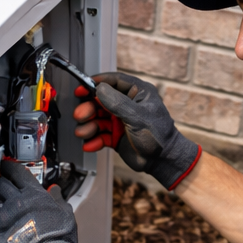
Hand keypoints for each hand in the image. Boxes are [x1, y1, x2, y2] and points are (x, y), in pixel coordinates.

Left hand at [0, 159, 84, 242]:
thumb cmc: (58, 240)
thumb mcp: (65, 214)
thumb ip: (58, 200)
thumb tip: (56, 192)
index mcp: (34, 194)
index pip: (16, 173)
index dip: (8, 167)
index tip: (5, 167)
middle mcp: (16, 201)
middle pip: (0, 184)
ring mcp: (2, 216)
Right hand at [72, 72, 201, 189]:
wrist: (163, 161)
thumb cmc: (159, 136)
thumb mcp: (137, 117)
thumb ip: (117, 103)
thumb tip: (99, 88)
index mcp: (137, 93)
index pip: (113, 81)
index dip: (95, 83)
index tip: (81, 88)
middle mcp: (127, 104)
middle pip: (101, 101)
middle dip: (89, 109)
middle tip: (80, 115)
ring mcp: (121, 120)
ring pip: (98, 119)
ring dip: (89, 126)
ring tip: (83, 133)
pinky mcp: (116, 135)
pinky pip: (100, 134)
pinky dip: (94, 139)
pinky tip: (90, 145)